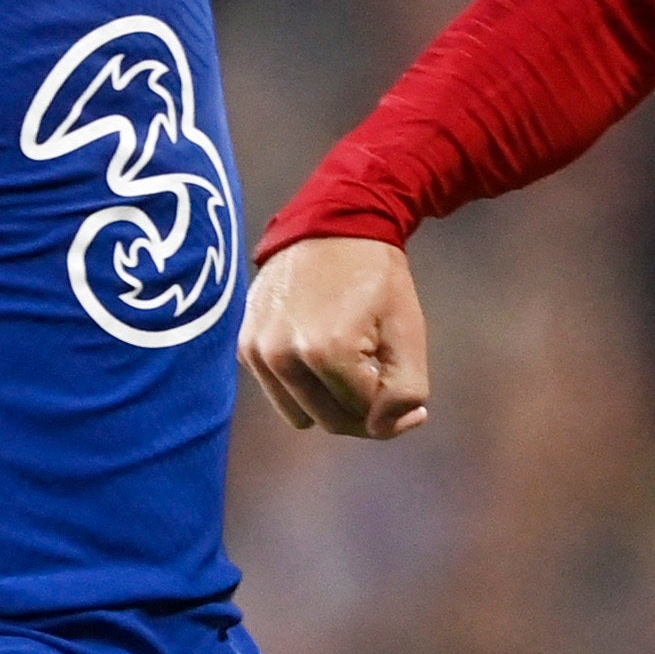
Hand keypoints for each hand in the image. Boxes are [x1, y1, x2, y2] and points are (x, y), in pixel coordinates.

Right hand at [241, 237, 433, 438]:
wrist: (332, 225)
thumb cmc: (377, 278)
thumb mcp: (409, 331)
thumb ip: (406, 390)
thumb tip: (383, 428)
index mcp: (325, 351)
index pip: (364, 417)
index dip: (391, 409)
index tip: (405, 387)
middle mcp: (281, 355)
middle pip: (330, 422)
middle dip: (361, 410)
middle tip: (377, 374)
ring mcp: (257, 351)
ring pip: (302, 416)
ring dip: (329, 400)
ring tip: (348, 359)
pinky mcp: (245, 345)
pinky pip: (279, 392)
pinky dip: (303, 384)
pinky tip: (319, 347)